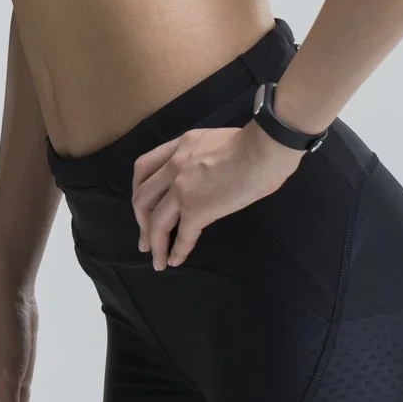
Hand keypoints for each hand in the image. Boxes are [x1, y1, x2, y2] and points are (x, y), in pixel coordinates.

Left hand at [131, 121, 302, 268]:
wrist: (264, 148)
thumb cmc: (254, 142)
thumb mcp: (213, 140)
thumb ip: (201, 155)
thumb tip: (206, 172)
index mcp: (179, 146)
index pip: (143, 168)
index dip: (138, 190)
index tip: (143, 208)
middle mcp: (173, 166)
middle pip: (141, 198)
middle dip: (140, 222)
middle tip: (144, 241)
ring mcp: (182, 188)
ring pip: (155, 221)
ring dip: (154, 243)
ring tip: (158, 261)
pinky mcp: (197, 208)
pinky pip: (182, 235)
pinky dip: (177, 250)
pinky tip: (176, 261)